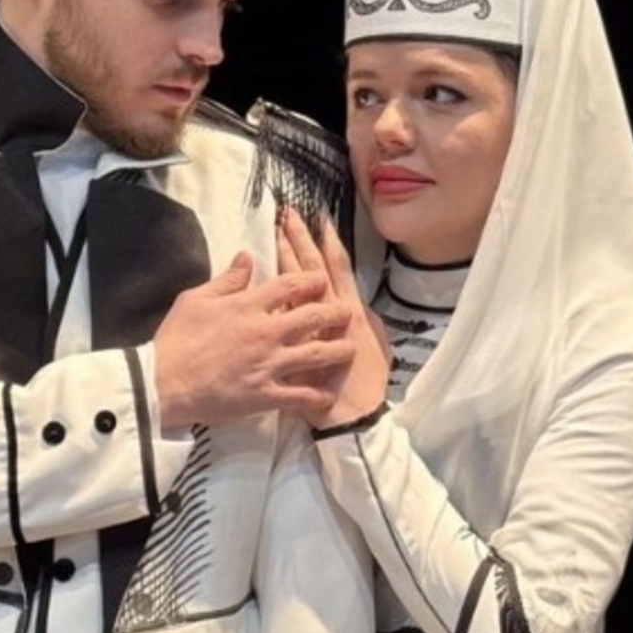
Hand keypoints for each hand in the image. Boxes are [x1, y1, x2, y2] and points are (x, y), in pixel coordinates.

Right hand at [153, 250, 355, 428]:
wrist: (162, 384)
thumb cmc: (175, 339)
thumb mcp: (194, 299)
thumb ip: (226, 280)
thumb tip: (247, 258)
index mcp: (248, 306)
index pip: (290, 285)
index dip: (312, 280)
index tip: (322, 280)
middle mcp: (265, 333)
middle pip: (314, 317)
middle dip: (335, 312)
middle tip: (347, 312)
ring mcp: (269, 365)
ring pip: (317, 355)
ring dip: (339, 351)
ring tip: (351, 349)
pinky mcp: (265, 395)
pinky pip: (300, 395)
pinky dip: (318, 396)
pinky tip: (329, 395)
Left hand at [277, 208, 388, 429]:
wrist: (352, 420)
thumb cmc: (366, 383)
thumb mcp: (373, 343)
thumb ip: (360, 317)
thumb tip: (353, 297)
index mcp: (348, 311)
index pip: (333, 269)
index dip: (324, 243)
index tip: (316, 217)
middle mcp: (328, 315)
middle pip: (310, 270)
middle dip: (300, 240)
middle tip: (288, 212)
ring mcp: (306, 329)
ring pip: (293, 290)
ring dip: (285, 259)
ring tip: (275, 233)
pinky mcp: (290, 346)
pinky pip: (278, 318)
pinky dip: (269, 299)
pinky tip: (258, 281)